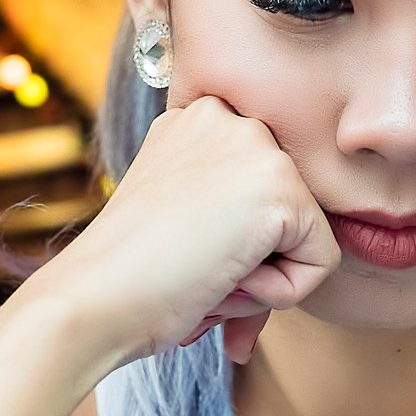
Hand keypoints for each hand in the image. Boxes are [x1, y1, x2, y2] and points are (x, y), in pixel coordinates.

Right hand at [43, 94, 339, 366]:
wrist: (94, 297)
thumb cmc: (129, 278)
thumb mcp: (184, 226)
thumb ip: (231, 226)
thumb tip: (268, 272)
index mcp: (198, 121)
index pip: (262, 195)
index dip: (236, 247)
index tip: (186, 262)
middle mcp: (229, 118)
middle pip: (290, 212)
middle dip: (256, 264)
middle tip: (196, 277)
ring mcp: (257, 146)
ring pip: (309, 236)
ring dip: (265, 279)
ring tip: (205, 274)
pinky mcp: (280, 187)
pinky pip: (321, 263)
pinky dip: (282, 294)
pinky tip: (224, 278)